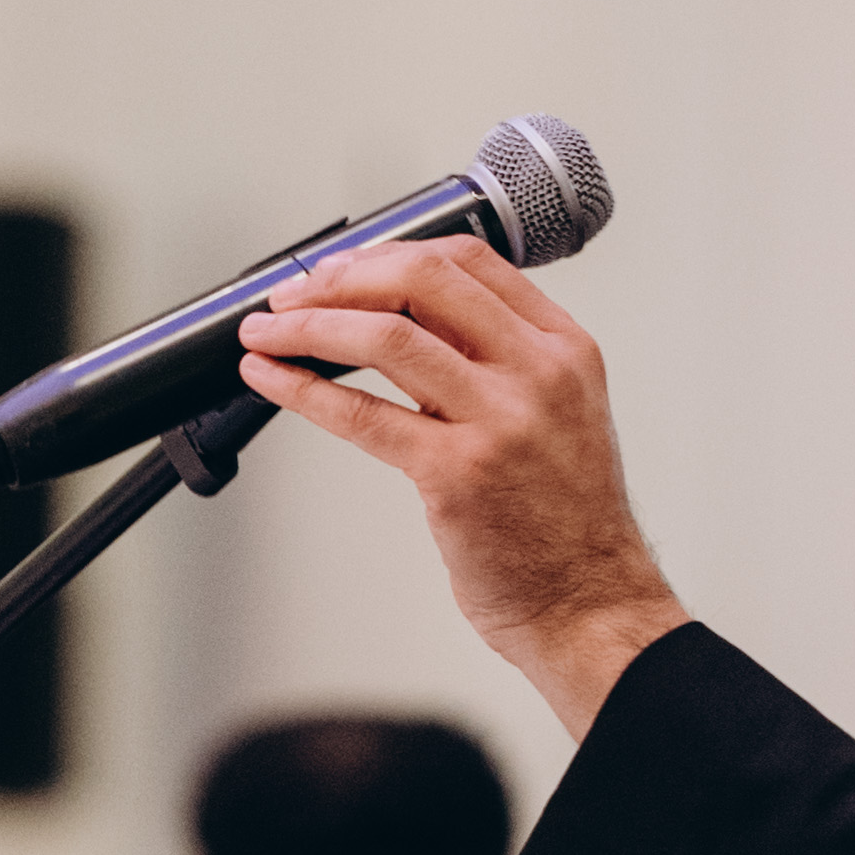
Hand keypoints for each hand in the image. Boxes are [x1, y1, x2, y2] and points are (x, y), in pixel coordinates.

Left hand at [236, 235, 687, 734]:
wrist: (588, 602)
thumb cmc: (564, 518)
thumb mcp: (555, 412)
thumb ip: (494, 361)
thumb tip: (398, 320)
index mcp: (563, 348)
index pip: (470, 260)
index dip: (390, 253)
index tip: (342, 267)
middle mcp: (537, 374)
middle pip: (423, 281)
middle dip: (340, 279)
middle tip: (294, 294)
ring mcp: (499, 421)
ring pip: (386, 337)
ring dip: (308, 326)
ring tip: (266, 332)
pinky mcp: (456, 474)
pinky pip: (363, 413)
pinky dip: (302, 389)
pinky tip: (272, 380)